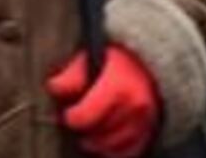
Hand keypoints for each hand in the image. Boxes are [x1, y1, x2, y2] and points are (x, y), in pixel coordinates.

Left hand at [45, 46, 159, 157]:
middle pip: (93, 136)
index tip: (68, 111)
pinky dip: (111, 150)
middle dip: (82, 129)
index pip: (81, 118)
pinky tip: (105, 137)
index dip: (69, 116)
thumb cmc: (119, 60)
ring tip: (91, 126)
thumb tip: (54, 88)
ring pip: (107, 148)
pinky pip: (124, 154)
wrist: (152, 65)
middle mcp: (134, 110)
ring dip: (95, 141)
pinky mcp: (149, 135)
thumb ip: (72, 75)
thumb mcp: (94, 57)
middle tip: (79, 118)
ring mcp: (144, 126)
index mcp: (119, 89)